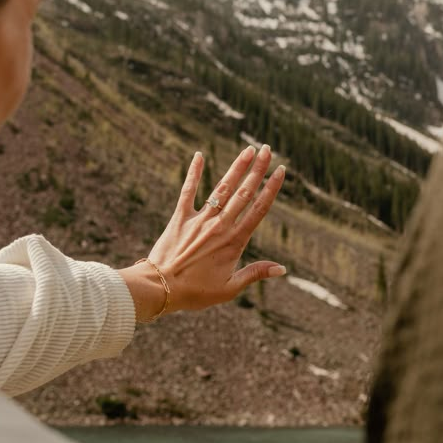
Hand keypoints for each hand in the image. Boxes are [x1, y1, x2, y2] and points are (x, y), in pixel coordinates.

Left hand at [120, 144, 285, 320]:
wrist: (160, 289)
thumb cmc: (195, 292)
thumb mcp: (230, 289)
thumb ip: (255, 273)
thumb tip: (282, 269)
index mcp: (234, 242)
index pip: (258, 210)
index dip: (271, 188)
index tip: (280, 171)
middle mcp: (219, 226)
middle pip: (243, 193)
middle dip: (257, 170)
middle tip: (268, 149)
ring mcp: (199, 220)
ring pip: (222, 188)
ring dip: (236, 168)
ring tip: (248, 150)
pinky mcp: (180, 218)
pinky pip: (188, 191)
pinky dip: (194, 173)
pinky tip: (199, 155)